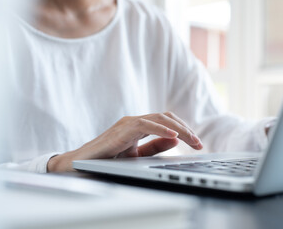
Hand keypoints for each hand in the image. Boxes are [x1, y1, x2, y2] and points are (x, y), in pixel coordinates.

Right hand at [47, 112, 202, 171]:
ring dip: (179, 128)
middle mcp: (136, 121)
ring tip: (192, 140)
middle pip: (167, 118)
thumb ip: (155, 147)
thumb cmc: (107, 159)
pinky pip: (146, 125)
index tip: (197, 143)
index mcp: (140, 126)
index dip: (184, 130)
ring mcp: (129, 122)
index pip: (167, 122)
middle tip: (199, 143)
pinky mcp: (123, 128)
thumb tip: (175, 140)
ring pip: (159, 118)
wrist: (83, 163)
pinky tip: (174, 137)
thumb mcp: (137, 155)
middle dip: (186, 129)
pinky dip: (161, 129)